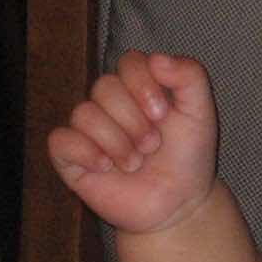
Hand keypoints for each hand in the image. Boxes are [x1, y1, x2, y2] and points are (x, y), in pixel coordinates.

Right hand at [47, 52, 218, 236]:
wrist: (179, 203)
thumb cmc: (188, 157)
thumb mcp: (201, 113)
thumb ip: (190, 76)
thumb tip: (156, 58)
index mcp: (139, 87)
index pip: (129, 62)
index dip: (143, 85)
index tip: (163, 114)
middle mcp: (109, 104)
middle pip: (105, 87)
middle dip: (134, 121)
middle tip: (153, 145)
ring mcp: (88, 130)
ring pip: (84, 114)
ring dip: (117, 143)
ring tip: (136, 163)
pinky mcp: (70, 157)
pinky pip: (60, 140)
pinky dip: (86, 153)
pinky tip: (106, 167)